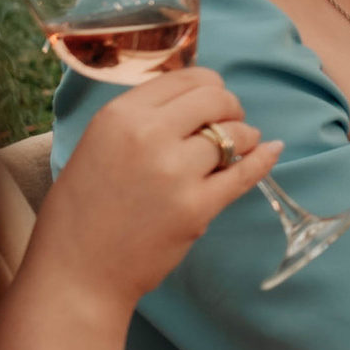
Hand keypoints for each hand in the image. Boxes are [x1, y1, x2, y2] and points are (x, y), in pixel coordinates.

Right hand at [43, 67, 282, 305]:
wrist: (77, 271)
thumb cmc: (81, 211)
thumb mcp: (97, 144)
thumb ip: (139, 119)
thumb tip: (188, 101)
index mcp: (120, 115)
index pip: (185, 78)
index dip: (208, 86)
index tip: (213, 100)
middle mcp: (149, 135)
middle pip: (215, 98)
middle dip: (230, 106)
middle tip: (231, 121)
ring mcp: (176, 172)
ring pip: (233, 134)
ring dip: (244, 136)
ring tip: (241, 144)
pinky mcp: (197, 207)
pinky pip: (243, 174)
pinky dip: (262, 159)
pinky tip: (271, 150)